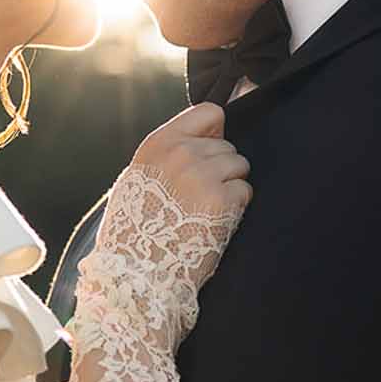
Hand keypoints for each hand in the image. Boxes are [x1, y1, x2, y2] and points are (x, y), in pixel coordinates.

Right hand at [130, 102, 251, 221]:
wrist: (138, 269)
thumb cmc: (135, 228)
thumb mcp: (138, 177)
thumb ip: (167, 154)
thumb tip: (200, 140)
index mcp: (159, 144)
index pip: (208, 112)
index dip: (214, 131)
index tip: (209, 149)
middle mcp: (182, 153)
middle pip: (227, 145)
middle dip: (221, 167)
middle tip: (201, 194)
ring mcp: (203, 175)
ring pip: (240, 165)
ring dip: (231, 185)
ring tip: (207, 207)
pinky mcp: (222, 200)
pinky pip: (245, 190)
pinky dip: (236, 206)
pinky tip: (215, 219)